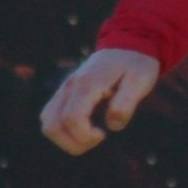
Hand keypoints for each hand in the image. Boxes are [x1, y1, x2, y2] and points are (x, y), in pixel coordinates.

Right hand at [40, 48, 161, 154]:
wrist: (127, 45)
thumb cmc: (136, 64)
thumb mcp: (141, 80)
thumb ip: (127, 102)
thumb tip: (112, 125)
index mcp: (87, 83)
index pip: (72, 118)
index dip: (85, 136)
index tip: (104, 134)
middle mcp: (70, 86)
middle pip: (51, 125)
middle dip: (74, 143)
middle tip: (99, 137)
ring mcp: (64, 89)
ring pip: (47, 122)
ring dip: (66, 138)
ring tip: (91, 135)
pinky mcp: (64, 93)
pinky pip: (50, 116)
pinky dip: (63, 129)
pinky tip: (86, 127)